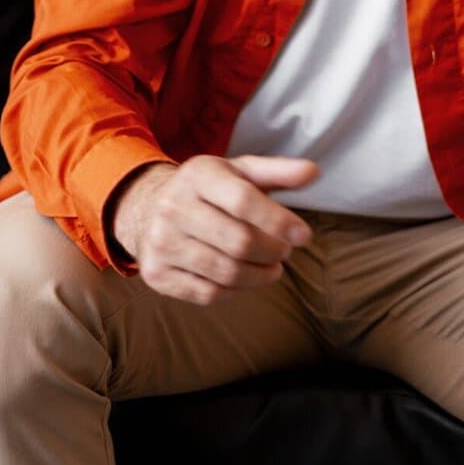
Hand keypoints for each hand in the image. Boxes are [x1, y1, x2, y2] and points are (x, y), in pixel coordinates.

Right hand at [107, 155, 318, 304]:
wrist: (148, 207)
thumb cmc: (208, 190)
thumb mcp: (239, 172)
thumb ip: (277, 172)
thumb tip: (314, 171)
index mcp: (198, 175)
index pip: (243, 200)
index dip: (279, 221)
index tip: (304, 235)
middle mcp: (173, 207)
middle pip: (238, 242)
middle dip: (273, 252)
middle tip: (285, 252)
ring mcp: (161, 242)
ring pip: (225, 272)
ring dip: (259, 276)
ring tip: (272, 268)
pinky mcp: (156, 272)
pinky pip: (207, 293)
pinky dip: (235, 291)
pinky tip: (244, 279)